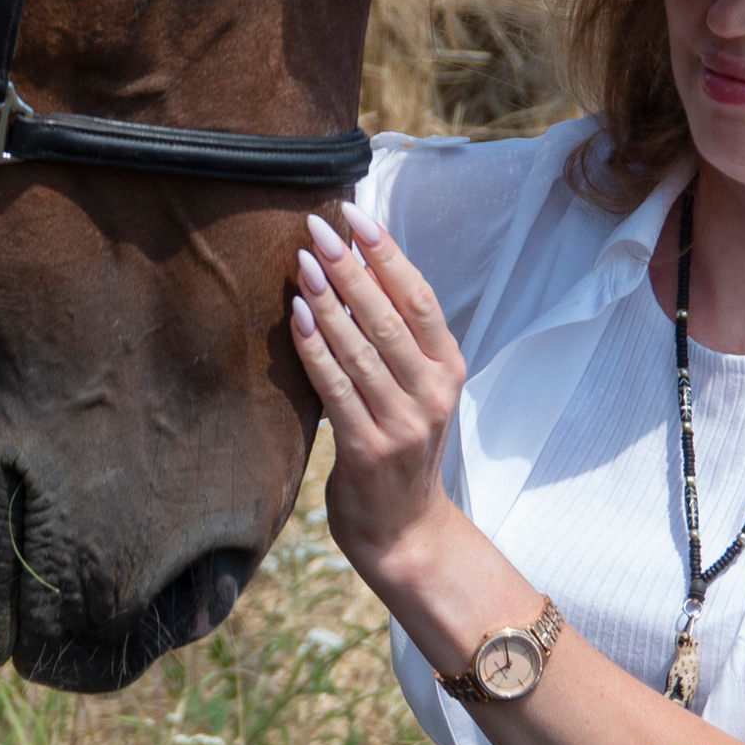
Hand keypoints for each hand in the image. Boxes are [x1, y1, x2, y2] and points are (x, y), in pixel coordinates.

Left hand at [289, 206, 465, 583]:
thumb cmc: (399, 446)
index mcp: (448, 368)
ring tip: (302, 261)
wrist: (403, 530)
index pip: (418, 296)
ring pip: (361, 348)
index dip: (387, 252)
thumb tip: (351, 267)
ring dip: (328, 300)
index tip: (355, 214)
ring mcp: (403, 423)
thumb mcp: (415, 389)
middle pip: (388, 315)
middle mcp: (433, 392)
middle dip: (350, 266)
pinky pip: (336, 388)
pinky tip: (296, 318)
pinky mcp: (368, 450)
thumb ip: (395, 339)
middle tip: (316, 228)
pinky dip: (315, 350)